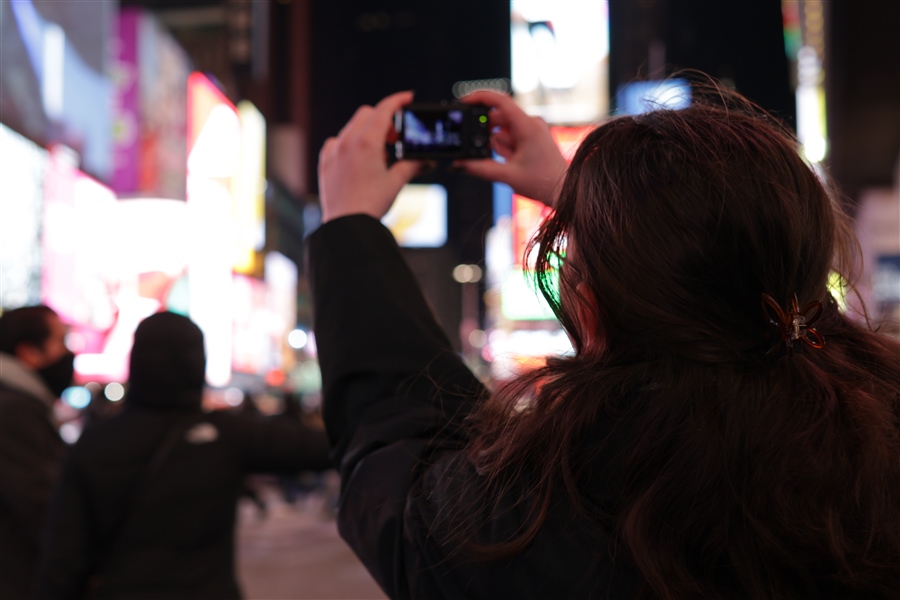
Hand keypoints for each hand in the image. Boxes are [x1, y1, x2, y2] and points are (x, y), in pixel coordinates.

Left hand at [318, 91, 422, 222]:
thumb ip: (412, 166)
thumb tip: (426, 161)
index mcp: (366, 142)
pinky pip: (337, 142)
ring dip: (368, 132)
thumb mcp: (396, 183)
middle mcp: (347, 142)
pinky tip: (359, 159)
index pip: (384, 110)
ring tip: (380, 154)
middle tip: (396, 138)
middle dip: (384, 120)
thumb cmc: (371, 205)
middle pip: (367, 114)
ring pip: (352, 128)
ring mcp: (334, 151)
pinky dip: (350, 143)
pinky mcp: (326, 162)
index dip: (398, 101)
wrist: (347, 226)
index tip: (407, 98)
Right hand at [454, 90, 566, 206]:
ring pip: (503, 129)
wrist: (563, 190)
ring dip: (499, 146)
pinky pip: (511, 136)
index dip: (479, 98)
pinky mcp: (532, 136)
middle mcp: (531, 122)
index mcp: (528, 126)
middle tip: (498, 155)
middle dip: (490, 137)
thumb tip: (459, 163)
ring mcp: (532, 128)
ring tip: (511, 162)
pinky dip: (506, 148)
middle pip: (497, 118)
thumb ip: (480, 168)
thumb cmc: (542, 182)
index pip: (500, 101)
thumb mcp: (507, 176)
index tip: (463, 102)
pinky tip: (513, 161)